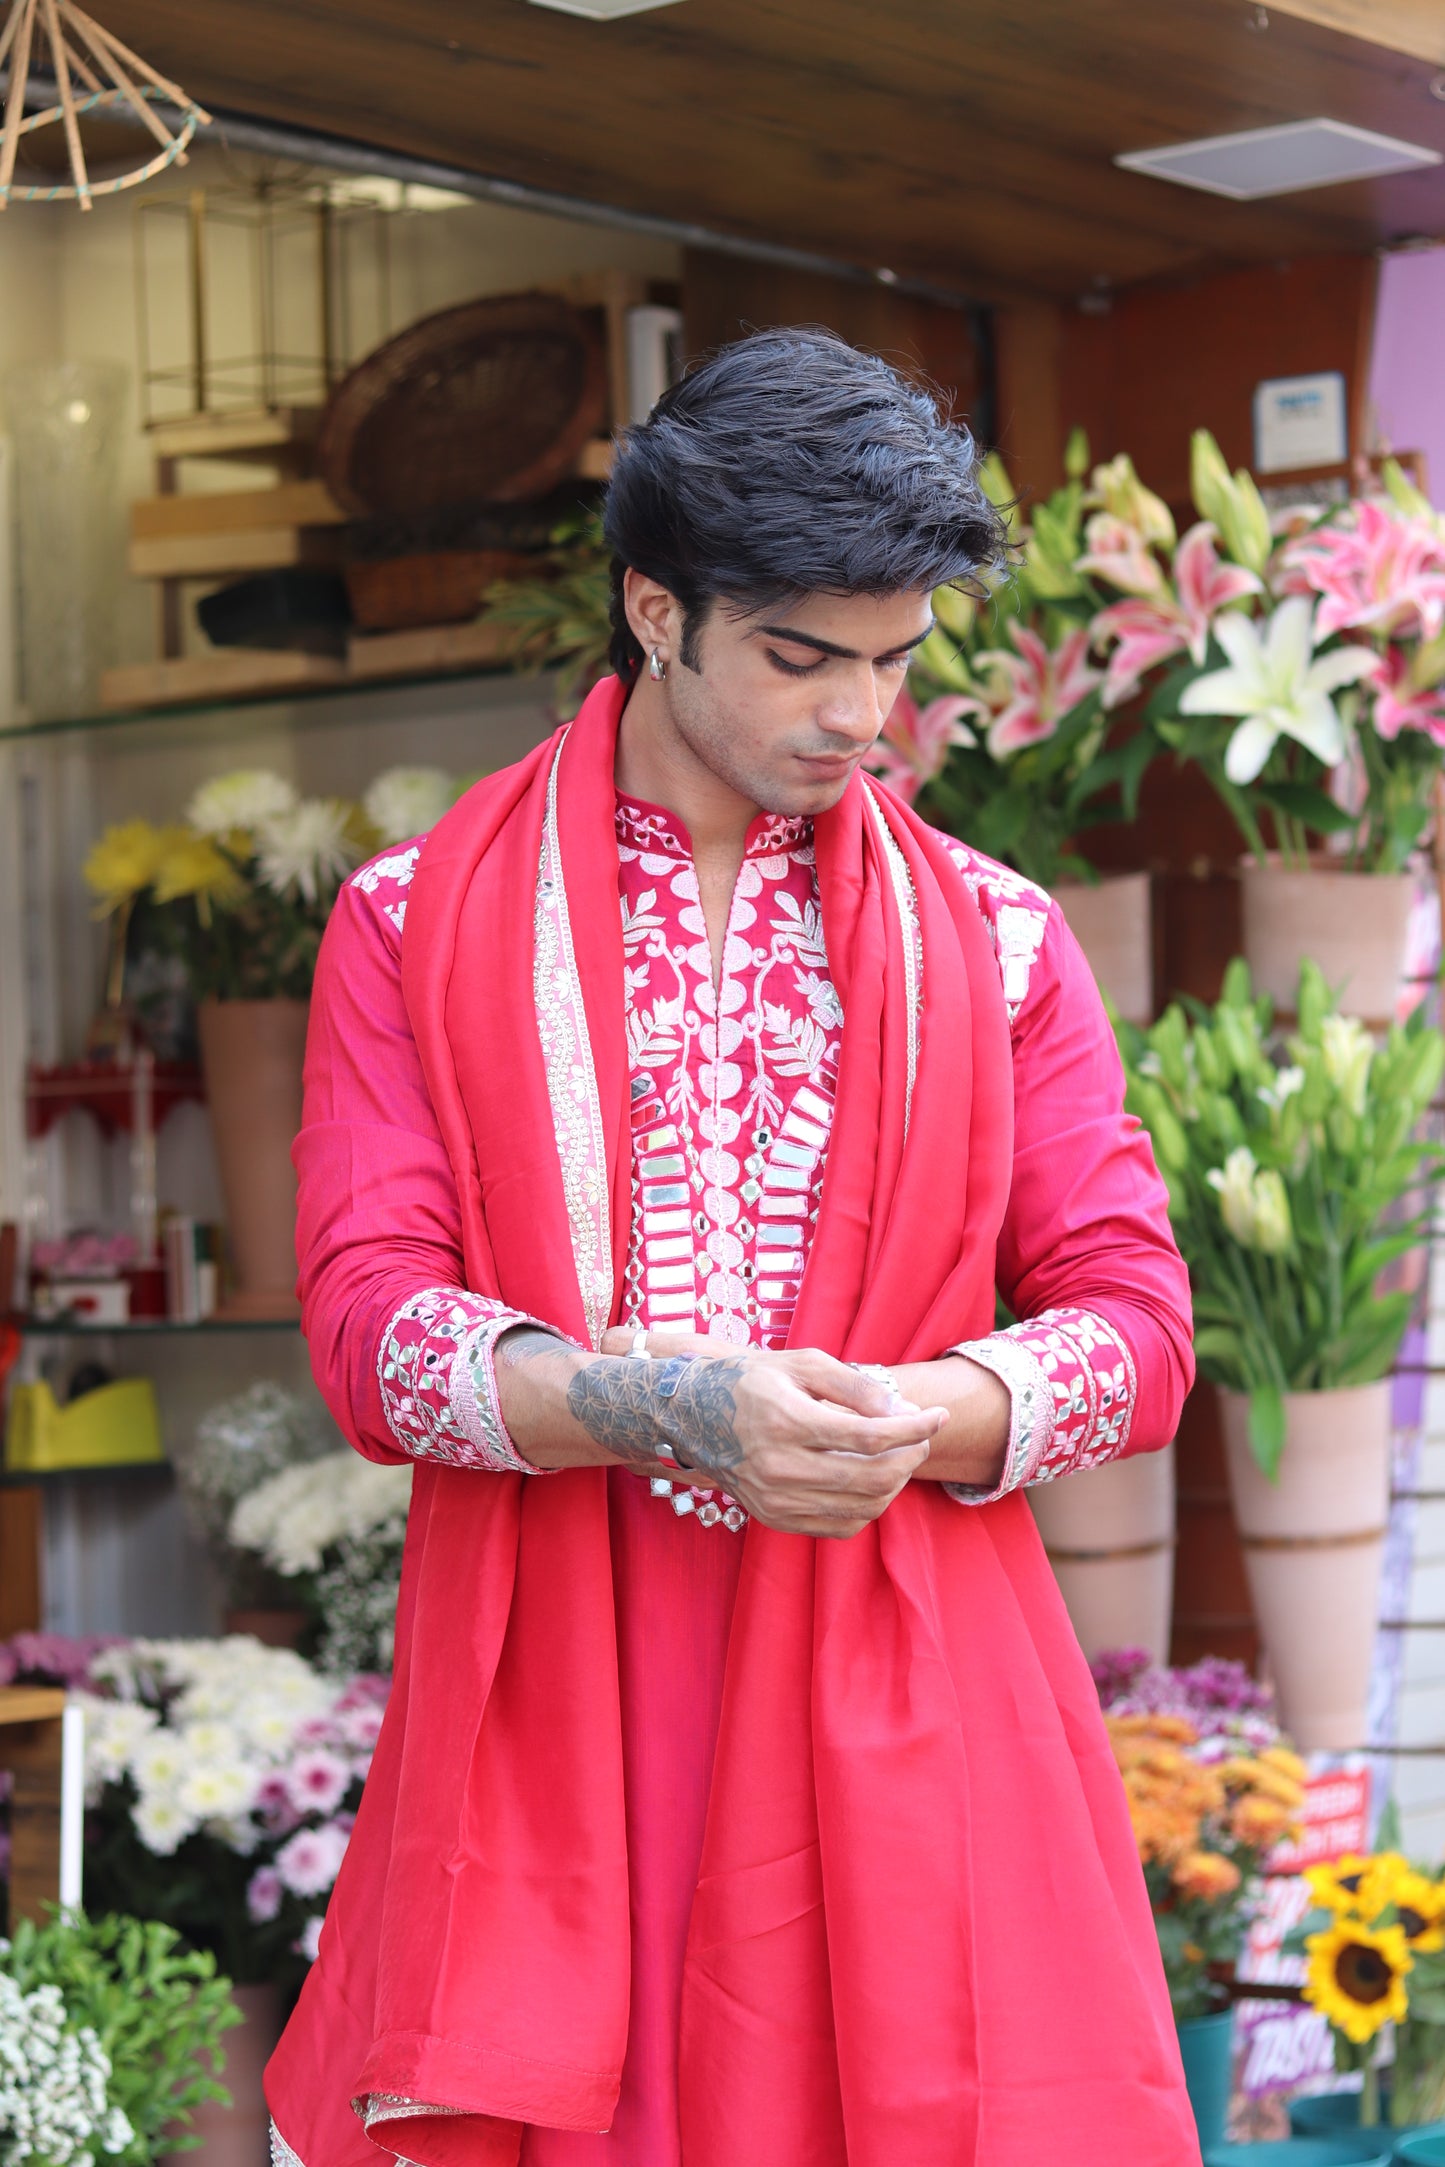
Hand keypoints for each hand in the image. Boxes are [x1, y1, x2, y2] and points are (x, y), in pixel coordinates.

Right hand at [588, 1331, 944, 1538]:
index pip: (871, 1436)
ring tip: (898, 1455)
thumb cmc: (752, 1380)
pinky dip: (868, 1507)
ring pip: (861, 1507)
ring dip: (894, 1483)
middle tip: (920, 1435)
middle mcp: (778, 1467)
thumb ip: (855, 1386)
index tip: (938, 1415)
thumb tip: (902, 1414)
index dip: (915, 1428)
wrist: (690, 1414)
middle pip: (872, 1477)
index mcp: (786, 1421)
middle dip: (910, 1456)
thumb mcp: (802, 1363)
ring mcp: (774, 1499)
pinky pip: (840, 1526)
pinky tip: (871, 1480)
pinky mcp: (774, 1518)